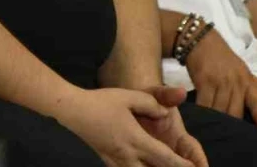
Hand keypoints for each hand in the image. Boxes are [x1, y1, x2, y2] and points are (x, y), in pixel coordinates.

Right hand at [56, 87, 196, 166]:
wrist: (73, 111)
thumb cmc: (101, 102)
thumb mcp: (128, 96)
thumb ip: (151, 104)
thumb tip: (166, 113)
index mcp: (136, 140)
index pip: (166, 159)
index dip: (183, 166)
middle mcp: (128, 156)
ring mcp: (117, 161)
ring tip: (162, 164)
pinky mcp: (109, 162)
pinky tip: (142, 164)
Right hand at [183, 28, 256, 130]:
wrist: (201, 40)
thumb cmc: (223, 57)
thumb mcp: (243, 69)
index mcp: (247, 82)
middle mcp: (236, 83)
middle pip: (235, 112)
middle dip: (232, 124)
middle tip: (229, 137)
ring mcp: (220, 82)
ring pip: (219, 110)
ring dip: (216, 120)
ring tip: (213, 131)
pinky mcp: (204, 81)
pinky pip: (204, 103)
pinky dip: (203, 112)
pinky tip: (201, 118)